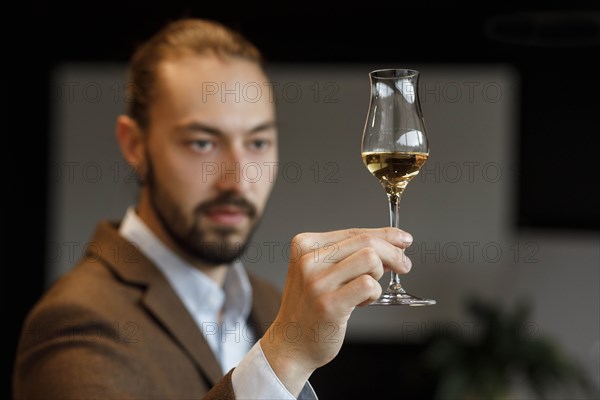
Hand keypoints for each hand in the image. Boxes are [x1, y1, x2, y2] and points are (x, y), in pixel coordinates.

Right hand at [260, 227, 412, 394]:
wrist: (291, 342)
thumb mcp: (322, 272)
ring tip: (367, 290)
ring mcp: (317, 282)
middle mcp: (308, 260)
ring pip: (370, 259)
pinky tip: (363, 302)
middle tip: (404, 266)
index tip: (403, 239)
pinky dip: (374, 292)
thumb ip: (350, 256)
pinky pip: (368, 285)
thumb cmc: (310, 307)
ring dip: (378, 276)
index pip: (354, 232)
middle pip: (366, 242)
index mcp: (305, 245)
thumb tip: (391, 246)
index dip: (385, 235)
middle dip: (393, 252)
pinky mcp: (329, 304)